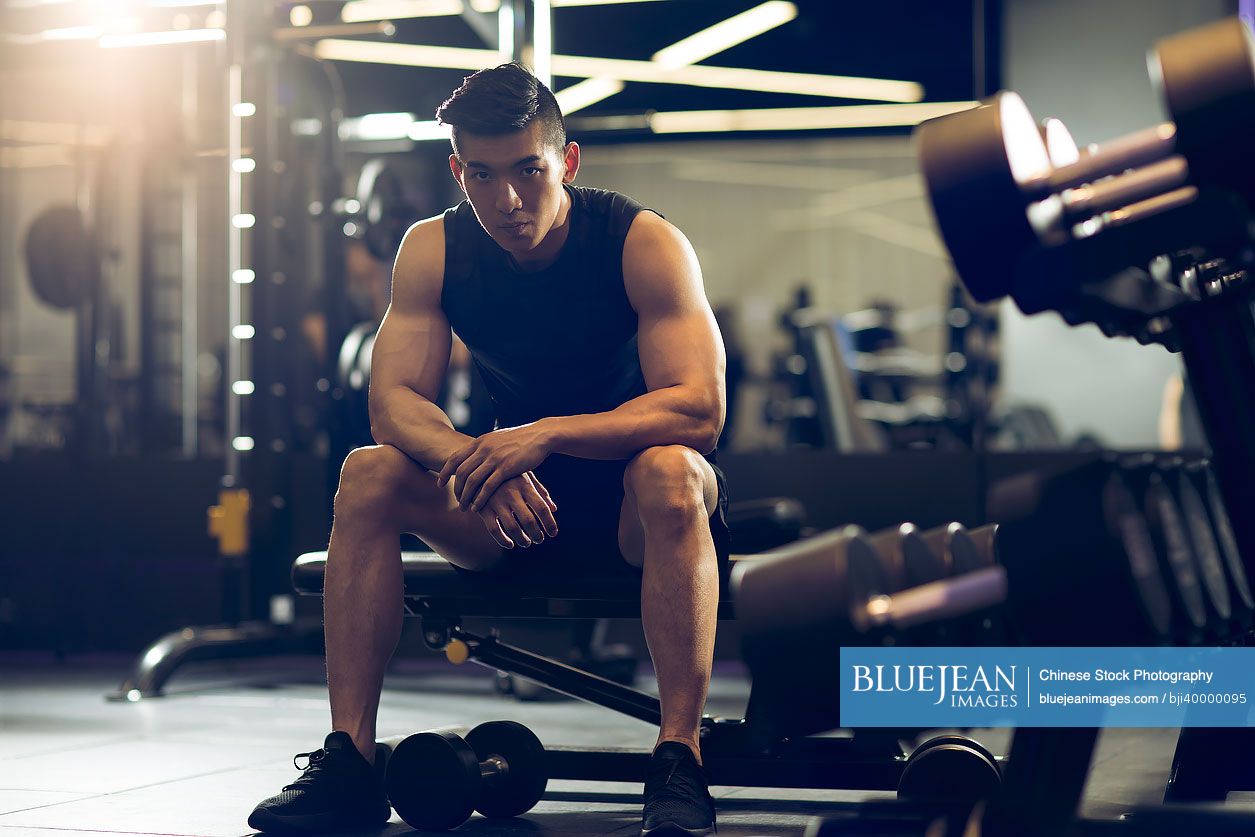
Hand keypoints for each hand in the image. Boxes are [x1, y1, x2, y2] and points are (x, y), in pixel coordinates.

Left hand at [438, 422, 553, 511]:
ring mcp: (494, 458)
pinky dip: (480, 499)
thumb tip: (473, 454)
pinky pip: (488, 487)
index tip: (439, 483)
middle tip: (456, 500)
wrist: (540, 436)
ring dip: (465, 496)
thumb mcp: (497, 439)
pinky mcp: (506, 468)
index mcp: (480, 442)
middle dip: (456, 488)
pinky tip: (477, 507)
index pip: (455, 458)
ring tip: (463, 507)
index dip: (445, 471)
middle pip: (461, 472)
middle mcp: (484, 449)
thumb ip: (484, 447)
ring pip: (472, 481)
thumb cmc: (520, 440)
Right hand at [476, 472, 558, 548]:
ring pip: (512, 528)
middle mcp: (511, 493)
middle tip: (539, 540)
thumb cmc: (507, 473)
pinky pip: (494, 530)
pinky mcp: (483, 508)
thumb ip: (540, 492)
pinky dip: (503, 541)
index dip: (550, 523)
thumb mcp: (525, 477)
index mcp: (524, 485)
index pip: (542, 508)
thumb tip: (554, 509)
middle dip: (537, 535)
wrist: (477, 467)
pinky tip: (510, 544)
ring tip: (527, 543)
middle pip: (529, 520)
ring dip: (522, 540)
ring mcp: (496, 501)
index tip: (553, 533)